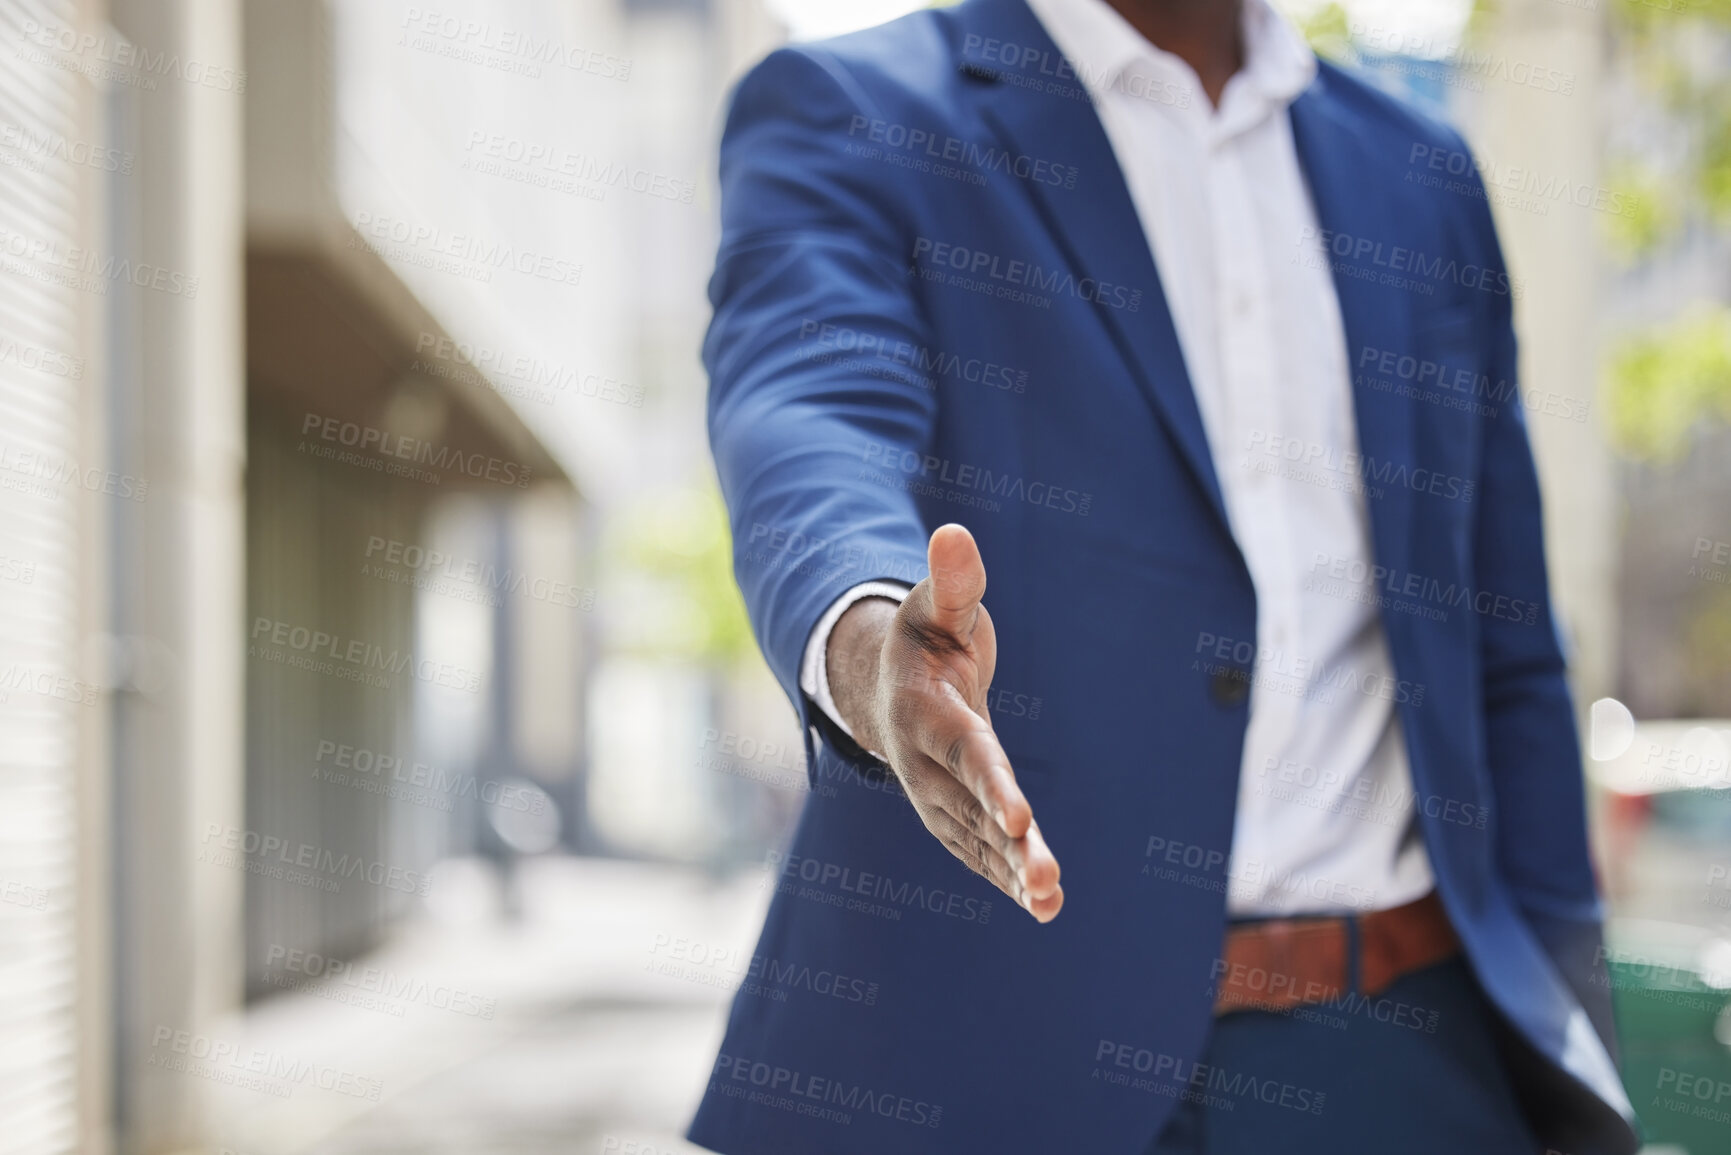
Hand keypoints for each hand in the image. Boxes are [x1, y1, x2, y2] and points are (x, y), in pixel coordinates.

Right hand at [826, 524, 1062, 921]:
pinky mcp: (951, 817)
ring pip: (979, 842)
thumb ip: (953, 579)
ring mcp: (935, 798)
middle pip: (974, 812)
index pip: (966, 754)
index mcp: (927, 715)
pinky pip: (980, 854)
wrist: (887, 686)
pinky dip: (1008, 879)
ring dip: (1014, 875)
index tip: (1023, 819)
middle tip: (1049, 883)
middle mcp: (926, 766)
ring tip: (1053, 904)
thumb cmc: (924, 636)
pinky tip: (1045, 905)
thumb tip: (955, 533)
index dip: (993, 786)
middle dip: (1012, 849)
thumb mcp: (936, 604)